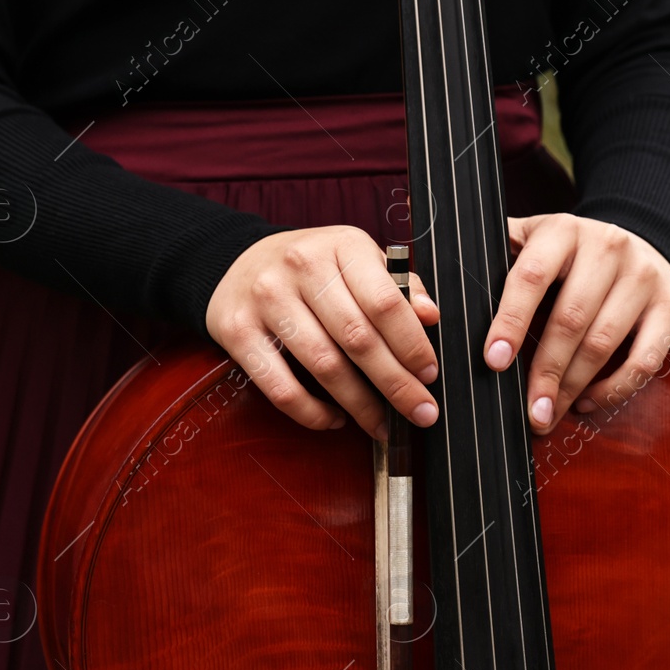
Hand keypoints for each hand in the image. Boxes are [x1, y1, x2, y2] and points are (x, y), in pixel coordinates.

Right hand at [206, 225, 439, 439]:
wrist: (239, 260)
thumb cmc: (314, 268)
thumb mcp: (359, 260)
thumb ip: (399, 286)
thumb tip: (430, 315)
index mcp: (342, 246)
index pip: (385, 302)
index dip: (412, 345)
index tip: (430, 375)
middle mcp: (302, 266)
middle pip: (358, 338)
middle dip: (396, 384)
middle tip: (420, 413)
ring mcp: (267, 299)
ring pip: (323, 365)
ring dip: (359, 404)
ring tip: (380, 424)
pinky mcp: (238, 331)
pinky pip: (281, 387)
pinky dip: (313, 413)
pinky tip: (335, 420)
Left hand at [483, 213, 669, 434]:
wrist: (638, 237)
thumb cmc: (567, 253)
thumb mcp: (529, 240)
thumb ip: (489, 260)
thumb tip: (434, 300)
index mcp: (561, 231)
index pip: (530, 278)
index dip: (510, 323)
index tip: (493, 362)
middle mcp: (606, 247)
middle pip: (569, 319)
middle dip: (544, 371)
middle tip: (528, 412)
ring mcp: (642, 275)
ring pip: (604, 342)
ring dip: (573, 387)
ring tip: (548, 414)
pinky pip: (644, 359)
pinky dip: (614, 389)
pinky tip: (588, 402)